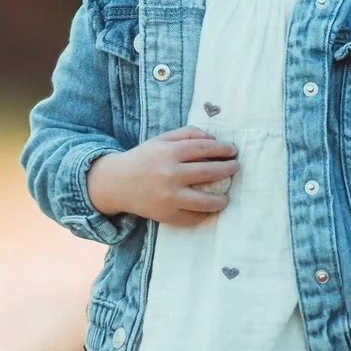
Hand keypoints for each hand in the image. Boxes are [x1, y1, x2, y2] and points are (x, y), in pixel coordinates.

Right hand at [86, 127, 237, 227]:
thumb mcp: (161, 140)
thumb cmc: (143, 159)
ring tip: (227, 196)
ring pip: (205, 200)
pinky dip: (205, 214)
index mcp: (168, 152)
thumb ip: (187, 134)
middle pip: (209, 172)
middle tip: (235, 168)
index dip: (223, 149)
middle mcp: (169, 174)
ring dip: (222, 199)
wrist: (116, 183)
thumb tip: (214, 138)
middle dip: (228, 170)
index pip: (204, 148)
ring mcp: (168, 196)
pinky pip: (193, 217)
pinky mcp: (166, 214)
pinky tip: (209, 209)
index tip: (233, 151)